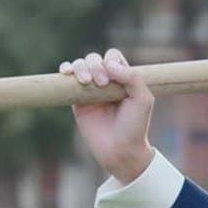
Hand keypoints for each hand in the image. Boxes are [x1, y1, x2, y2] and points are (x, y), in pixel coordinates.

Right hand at [60, 48, 155, 183]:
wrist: (120, 149)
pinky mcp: (76, 101)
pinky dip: (65, 70)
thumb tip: (108, 63)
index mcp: (124, 78)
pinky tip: (65, 72)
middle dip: (95, 65)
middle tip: (100, 83)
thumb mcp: (142, 99)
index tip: (112, 79)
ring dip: (80, 67)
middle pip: (94, 59)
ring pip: (80, 65)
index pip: (113, 57)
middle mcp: (106, 81)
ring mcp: (90, 90)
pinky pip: (67, 80)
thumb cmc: (135, 125)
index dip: (110, 61)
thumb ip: (131, 78)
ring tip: (86, 82)